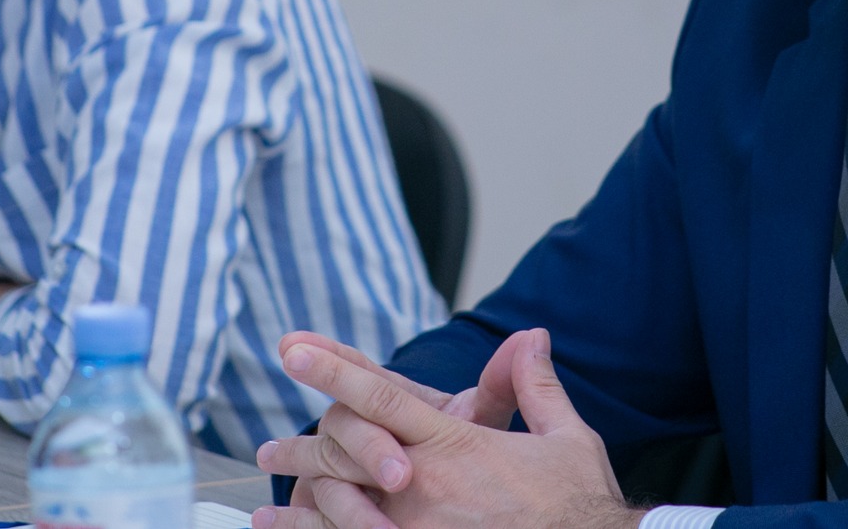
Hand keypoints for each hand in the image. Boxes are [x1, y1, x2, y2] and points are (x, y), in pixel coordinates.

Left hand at [256, 328, 636, 528]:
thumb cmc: (580, 509)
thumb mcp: (567, 439)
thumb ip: (533, 386)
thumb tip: (528, 336)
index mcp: (455, 447)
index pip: (380, 396)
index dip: (333, 368)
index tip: (293, 349)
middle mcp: (424, 489)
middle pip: (341, 455)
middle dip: (300, 448)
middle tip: (267, 450)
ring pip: (335, 511)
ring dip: (298, 503)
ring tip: (269, 503)